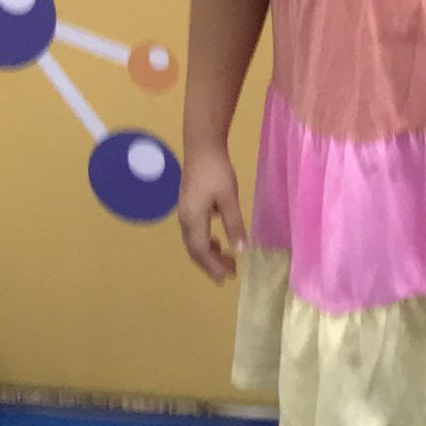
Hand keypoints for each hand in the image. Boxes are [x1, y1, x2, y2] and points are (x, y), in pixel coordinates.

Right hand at [176, 148, 246, 283]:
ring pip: (194, 241)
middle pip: (195, 249)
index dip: (213, 266)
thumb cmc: (216, 171)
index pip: (200, 250)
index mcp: (192, 218)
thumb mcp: (228, 198)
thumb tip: (241, 249)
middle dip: (211, 263)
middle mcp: (185, 219)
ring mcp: (185, 212)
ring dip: (209, 253)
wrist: (202, 147)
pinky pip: (196, 231)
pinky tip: (219, 239)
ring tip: (228, 260)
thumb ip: (234, 224)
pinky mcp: (189, 206)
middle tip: (229, 274)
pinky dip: (207, 241)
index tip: (227, 278)